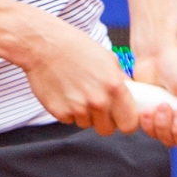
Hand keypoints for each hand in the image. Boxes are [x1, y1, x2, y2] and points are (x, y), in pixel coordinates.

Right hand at [17, 20, 144, 135]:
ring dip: (85, 114)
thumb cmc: (75, 47)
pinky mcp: (60, 112)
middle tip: (98, 106)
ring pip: (87, 125)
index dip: (126, 121)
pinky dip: (69, 111)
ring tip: (78, 93)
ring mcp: (78, 109)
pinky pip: (70, 120)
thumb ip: (121, 80)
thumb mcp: (108, 59)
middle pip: (107, 130)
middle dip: (105, 121)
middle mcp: (97, 101)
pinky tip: (66, 93)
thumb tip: (132, 95)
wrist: (45, 46)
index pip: (129, 123)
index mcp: (114, 87)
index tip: (121, 117)